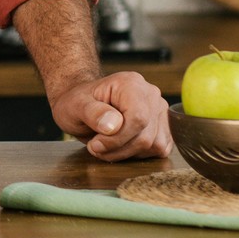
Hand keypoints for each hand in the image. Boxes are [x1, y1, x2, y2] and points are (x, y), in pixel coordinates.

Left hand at [48, 70, 170, 160]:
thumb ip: (93, 113)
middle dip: (118, 149)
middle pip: (145, 136)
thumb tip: (113, 125)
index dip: (117, 139)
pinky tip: (121, 146)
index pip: (137, 119)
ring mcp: (160, 111)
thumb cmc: (78, 102)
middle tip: (95, 146)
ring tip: (106, 145)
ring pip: (154, 146)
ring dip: (127, 153)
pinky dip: (139, 154)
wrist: (83, 104)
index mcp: (131, 83)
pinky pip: (160, 150)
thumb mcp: (74, 105)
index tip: (95, 144)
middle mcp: (151, 95)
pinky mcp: (163, 127)